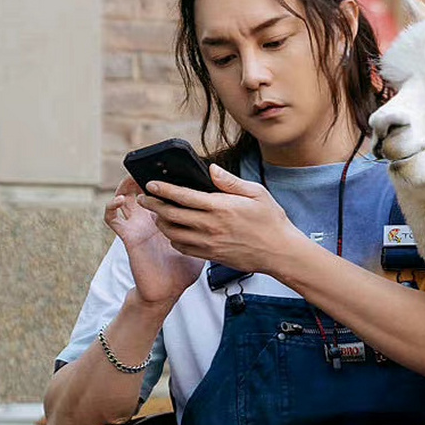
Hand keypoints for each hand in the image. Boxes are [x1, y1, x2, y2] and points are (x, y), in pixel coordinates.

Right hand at [105, 175, 204, 308]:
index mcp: (166, 218)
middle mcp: (149, 219)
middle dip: (143, 175)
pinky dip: (111, 207)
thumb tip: (222, 206)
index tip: (169, 165)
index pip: (162, 192)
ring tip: (133, 177)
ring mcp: (137, 227)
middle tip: (149, 164)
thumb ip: (207, 225)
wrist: (167, 292)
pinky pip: (112, 219)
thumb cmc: (183, 271)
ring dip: (125, 185)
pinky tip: (120, 200)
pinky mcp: (127, 237)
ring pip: (124, 197)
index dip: (164, 179)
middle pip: (142, 189)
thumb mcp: (201, 244)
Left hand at [140, 165, 298, 276]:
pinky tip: (173, 232)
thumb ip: (230, 181)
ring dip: (161, 223)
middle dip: (153, 205)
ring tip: (156, 214)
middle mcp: (211, 226)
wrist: (280, 253)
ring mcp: (209, 243)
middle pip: (172, 215)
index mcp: (220, 207)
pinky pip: (184, 248)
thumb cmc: (271, 222)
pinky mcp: (211, 255)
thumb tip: (211, 169)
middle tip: (144, 198)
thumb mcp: (256, 193)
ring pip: (173, 233)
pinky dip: (173, 239)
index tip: (150, 184)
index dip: (163, 189)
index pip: (183, 196)